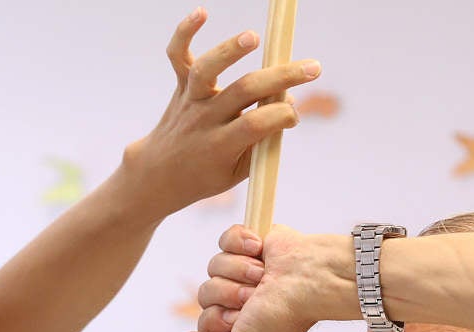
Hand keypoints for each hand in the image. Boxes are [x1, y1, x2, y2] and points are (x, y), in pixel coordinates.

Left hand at [120, 9, 320, 217]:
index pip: (255, 124)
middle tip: (313, 68)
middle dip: (281, 78)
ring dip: (229, 51)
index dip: (281, 117)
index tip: (294, 117)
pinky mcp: (180, 84)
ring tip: (254, 38)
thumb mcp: (240, 171)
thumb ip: (264, 140)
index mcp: (220, 146)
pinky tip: (202, 11)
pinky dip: (185, 32)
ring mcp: (191, 99)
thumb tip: (288, 104)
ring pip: (207, 70)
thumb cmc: (209, 173)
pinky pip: (177, 55)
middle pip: (243, 91)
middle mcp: (204, 119)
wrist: (160, 173)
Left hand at [184, 224, 347, 331]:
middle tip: (254, 297)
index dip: (216, 321)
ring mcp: (245, 273)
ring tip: (263, 275)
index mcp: (241, 331)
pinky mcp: (250, 245)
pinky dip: (242, 243)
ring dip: (239, 270)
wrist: (310, 275)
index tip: (238, 322)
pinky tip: (261, 250)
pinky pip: (225, 240)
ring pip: (213, 266)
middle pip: (204, 294)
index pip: (203, 327)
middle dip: (228, 294)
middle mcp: (242, 303)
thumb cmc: (283, 314)